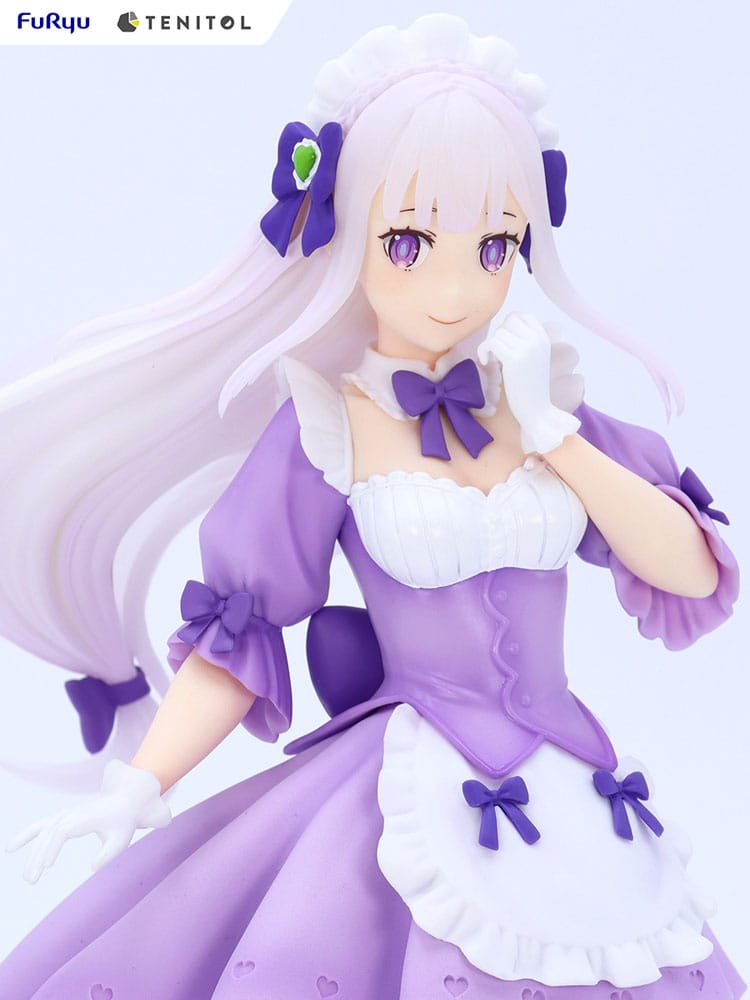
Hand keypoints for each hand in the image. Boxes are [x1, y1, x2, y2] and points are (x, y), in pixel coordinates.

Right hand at [6, 760, 170, 882]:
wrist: (124, 804)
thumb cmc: (123, 824)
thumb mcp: (121, 841)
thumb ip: (108, 854)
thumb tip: (93, 868)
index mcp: (84, 817)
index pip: (62, 830)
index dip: (52, 847)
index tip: (47, 866)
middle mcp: (71, 814)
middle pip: (49, 834)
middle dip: (38, 856)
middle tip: (32, 880)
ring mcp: (64, 815)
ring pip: (42, 833)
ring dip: (32, 854)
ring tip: (28, 878)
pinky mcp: (61, 819)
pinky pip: (40, 826)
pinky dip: (26, 835)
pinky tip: (11, 848)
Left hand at [478, 312, 579, 452]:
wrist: (537, 410)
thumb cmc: (530, 387)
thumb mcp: (534, 357)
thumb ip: (525, 340)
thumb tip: (504, 326)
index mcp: (544, 338)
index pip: (521, 315)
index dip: (508, 326)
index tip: (505, 344)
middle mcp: (538, 340)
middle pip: (509, 320)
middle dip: (500, 335)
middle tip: (499, 354)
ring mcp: (527, 349)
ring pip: (499, 333)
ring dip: (491, 346)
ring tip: (494, 361)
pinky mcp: (514, 360)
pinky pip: (491, 343)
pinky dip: (483, 352)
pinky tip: (486, 363)